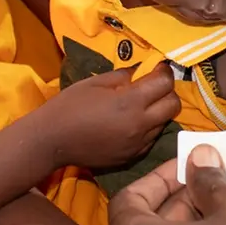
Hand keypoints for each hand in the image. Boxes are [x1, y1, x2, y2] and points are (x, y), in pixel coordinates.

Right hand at [35, 64, 180, 169]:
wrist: (51, 141)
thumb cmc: (70, 106)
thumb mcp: (96, 82)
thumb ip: (123, 75)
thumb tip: (142, 72)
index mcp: (130, 102)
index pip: (165, 83)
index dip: (164, 73)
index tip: (158, 68)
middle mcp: (140, 124)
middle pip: (174, 105)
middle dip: (168, 92)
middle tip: (153, 87)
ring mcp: (138, 143)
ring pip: (164, 122)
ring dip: (158, 111)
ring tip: (141, 105)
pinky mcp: (133, 156)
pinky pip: (152, 138)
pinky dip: (148, 128)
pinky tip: (132, 123)